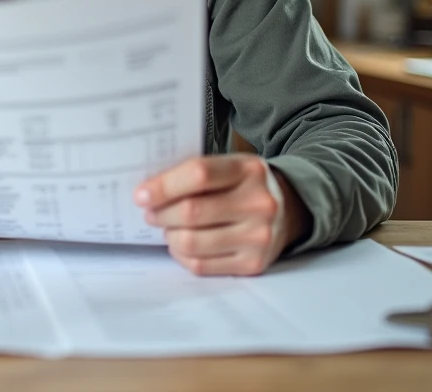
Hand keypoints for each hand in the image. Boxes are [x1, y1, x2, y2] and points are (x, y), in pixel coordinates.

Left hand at [135, 154, 311, 275]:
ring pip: (193, 242)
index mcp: (248, 170)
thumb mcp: (229, 167)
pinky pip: (201, 265)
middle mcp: (258, 203)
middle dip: (160, 214)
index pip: (199, 175)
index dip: (164, 186)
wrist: (290, 210)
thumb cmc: (246, 186)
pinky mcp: (253, 264)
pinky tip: (182, 244)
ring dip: (169, 236)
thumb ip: (195, 174)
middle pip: (192, 212)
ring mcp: (258, 236)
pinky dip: (182, 255)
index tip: (141, 195)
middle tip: (150, 213)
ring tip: (168, 228)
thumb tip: (149, 192)